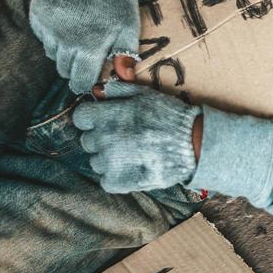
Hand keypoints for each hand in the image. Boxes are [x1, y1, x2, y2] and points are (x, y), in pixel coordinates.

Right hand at [28, 0, 139, 92]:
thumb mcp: (129, 27)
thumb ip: (125, 55)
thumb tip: (124, 80)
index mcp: (90, 47)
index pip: (80, 81)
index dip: (84, 83)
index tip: (85, 80)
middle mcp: (65, 40)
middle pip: (64, 69)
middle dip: (74, 66)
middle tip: (84, 52)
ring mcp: (48, 26)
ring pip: (51, 52)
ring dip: (62, 49)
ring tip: (76, 32)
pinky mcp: (37, 12)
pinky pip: (41, 34)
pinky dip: (51, 32)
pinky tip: (65, 19)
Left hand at [72, 79, 200, 193]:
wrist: (192, 144)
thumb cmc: (170, 116)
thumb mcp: (145, 94)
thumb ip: (118, 91)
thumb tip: (97, 91)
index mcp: (106, 115)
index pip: (81, 117)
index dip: (93, 119)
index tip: (105, 121)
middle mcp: (103, 138)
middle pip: (88, 140)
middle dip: (102, 138)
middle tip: (125, 138)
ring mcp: (109, 162)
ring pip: (96, 161)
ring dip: (109, 158)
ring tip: (131, 155)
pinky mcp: (118, 181)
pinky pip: (106, 180)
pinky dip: (116, 177)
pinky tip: (133, 169)